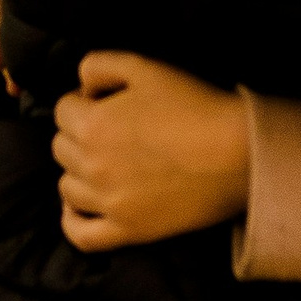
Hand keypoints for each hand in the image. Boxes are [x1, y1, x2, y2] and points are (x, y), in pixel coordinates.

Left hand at [54, 53, 251, 249]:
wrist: (238, 154)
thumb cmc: (195, 106)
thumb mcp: (145, 67)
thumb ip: (99, 65)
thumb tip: (82, 87)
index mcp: (92, 124)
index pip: (63, 109)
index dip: (85, 101)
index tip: (109, 103)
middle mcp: (92, 166)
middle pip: (61, 147)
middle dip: (80, 134)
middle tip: (115, 132)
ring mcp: (108, 202)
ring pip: (66, 187)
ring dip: (79, 172)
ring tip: (107, 164)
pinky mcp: (128, 230)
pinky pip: (81, 235)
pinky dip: (72, 221)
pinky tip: (80, 208)